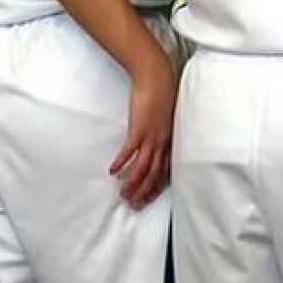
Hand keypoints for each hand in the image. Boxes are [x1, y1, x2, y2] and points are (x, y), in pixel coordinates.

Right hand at [111, 53, 174, 207]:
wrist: (156, 78)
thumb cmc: (160, 94)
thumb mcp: (164, 117)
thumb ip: (159, 130)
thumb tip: (151, 138)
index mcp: (169, 140)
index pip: (165, 170)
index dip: (156, 186)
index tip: (147, 198)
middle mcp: (162, 142)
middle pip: (154, 173)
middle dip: (144, 191)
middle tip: (134, 204)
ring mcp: (151, 136)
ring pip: (143, 167)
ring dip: (132, 183)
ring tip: (123, 194)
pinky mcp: (139, 129)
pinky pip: (130, 151)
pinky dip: (122, 163)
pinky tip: (113, 172)